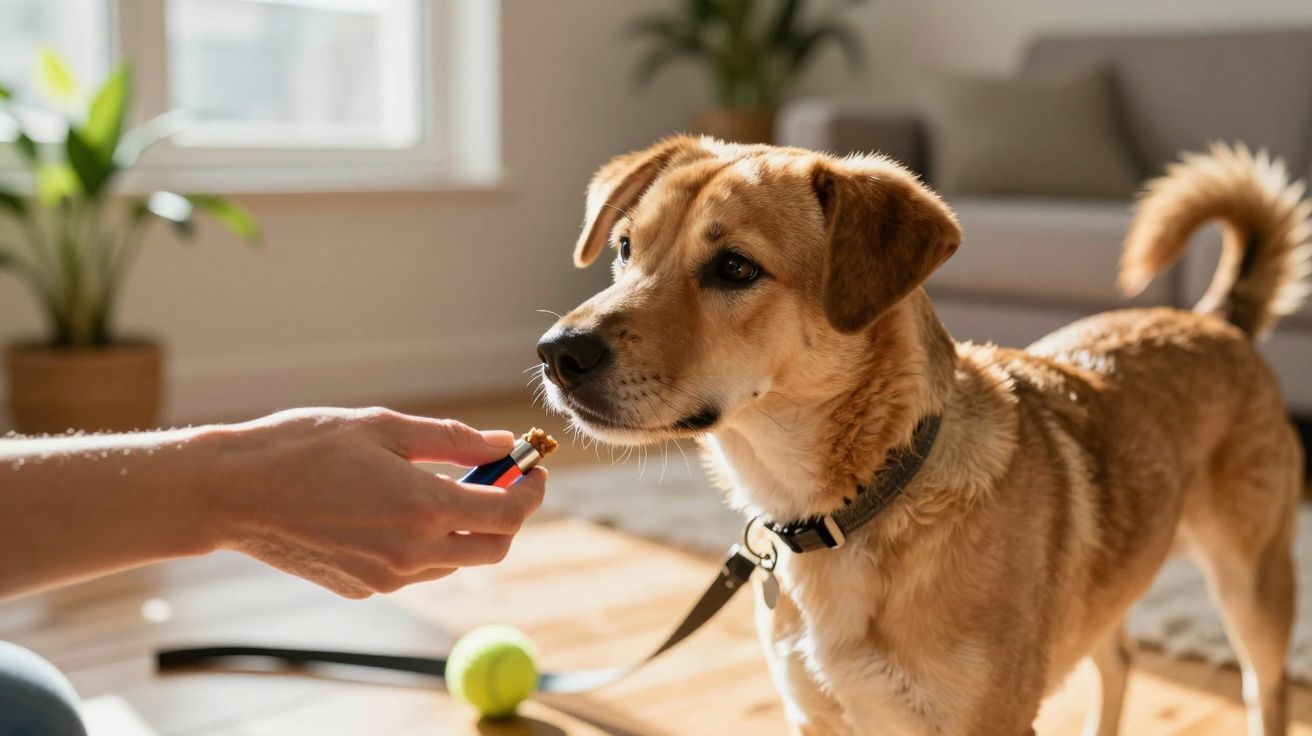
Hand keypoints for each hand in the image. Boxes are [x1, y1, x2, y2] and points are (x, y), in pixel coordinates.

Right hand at [207, 408, 546, 598]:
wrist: (232, 494)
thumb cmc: (302, 447)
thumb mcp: (383, 426)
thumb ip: (452, 439)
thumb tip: (503, 444)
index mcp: (422, 506)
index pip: (507, 512)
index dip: (532, 491)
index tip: (534, 470)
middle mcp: (412, 552)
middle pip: (493, 548)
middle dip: (508, 516)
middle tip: (501, 481)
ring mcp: (387, 577)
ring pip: (456, 562)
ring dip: (467, 531)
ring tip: (446, 489)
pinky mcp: (363, 588)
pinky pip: (417, 571)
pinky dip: (428, 545)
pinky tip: (400, 511)